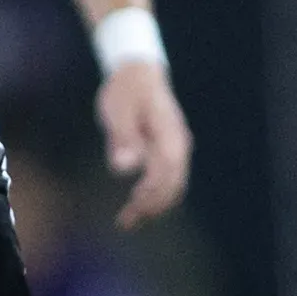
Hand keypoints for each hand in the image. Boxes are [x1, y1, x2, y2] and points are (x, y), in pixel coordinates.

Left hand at [97, 59, 191, 228]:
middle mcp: (178, 145)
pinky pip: (167, 180)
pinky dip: (154, 196)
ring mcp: (176, 149)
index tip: (132, 207)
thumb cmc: (125, 91)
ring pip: (172, 186)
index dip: (152, 194)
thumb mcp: (118, 112)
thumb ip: (122, 139)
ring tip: (128, 222)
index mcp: (169, 135)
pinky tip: (136, 206)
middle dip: (152, 207)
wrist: (137, 72)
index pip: (167, 173)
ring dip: (153, 206)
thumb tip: (124, 168)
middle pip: (173, 185)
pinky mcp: (167, 152)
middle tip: (126, 223)